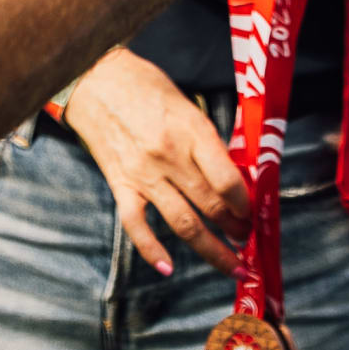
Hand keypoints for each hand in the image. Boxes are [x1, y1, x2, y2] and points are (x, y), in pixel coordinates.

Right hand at [61, 48, 251, 268]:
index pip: (227, 180)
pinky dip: (152, 251)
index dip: (245, 203)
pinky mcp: (120, 185)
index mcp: (192, 131)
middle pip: (211, 204)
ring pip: (183, 223)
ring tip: (230, 262)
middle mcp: (170, 156)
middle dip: (235, 227)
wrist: (95, 80)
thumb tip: (231, 175)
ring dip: (210, 248)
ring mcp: (143, 174)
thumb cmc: (145, 85)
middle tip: (247, 238)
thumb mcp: (186, 104)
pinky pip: (137, 226)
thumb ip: (206, 141)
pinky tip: (168, 268)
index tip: (253, 212)